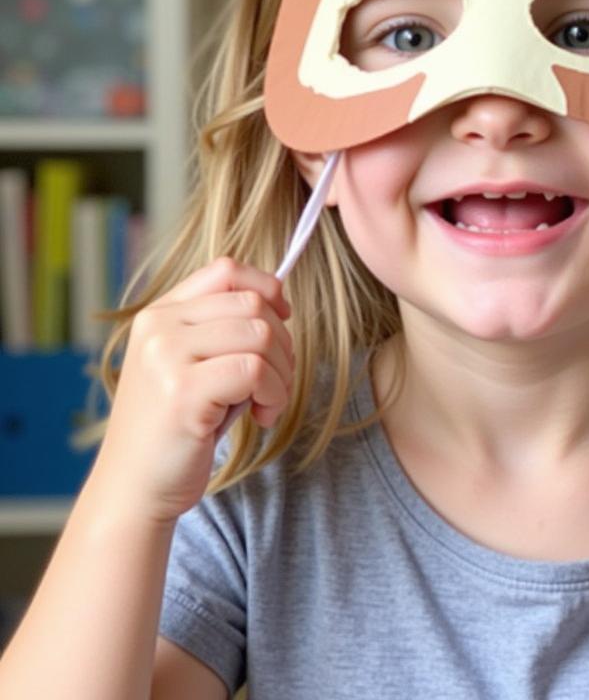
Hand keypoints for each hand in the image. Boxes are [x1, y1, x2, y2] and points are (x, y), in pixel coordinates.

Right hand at [88, 256, 294, 525]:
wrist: (134, 489)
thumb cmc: (176, 428)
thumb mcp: (193, 366)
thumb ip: (223, 329)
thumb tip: (279, 300)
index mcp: (159, 314)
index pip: (226, 270)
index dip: (267, 287)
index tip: (283, 317)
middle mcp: (158, 327)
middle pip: (253, 304)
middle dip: (283, 343)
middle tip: (275, 381)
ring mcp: (166, 357)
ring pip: (261, 335)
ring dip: (282, 373)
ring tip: (267, 403)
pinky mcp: (183, 391)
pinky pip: (257, 370)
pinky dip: (274, 394)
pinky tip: (262, 417)